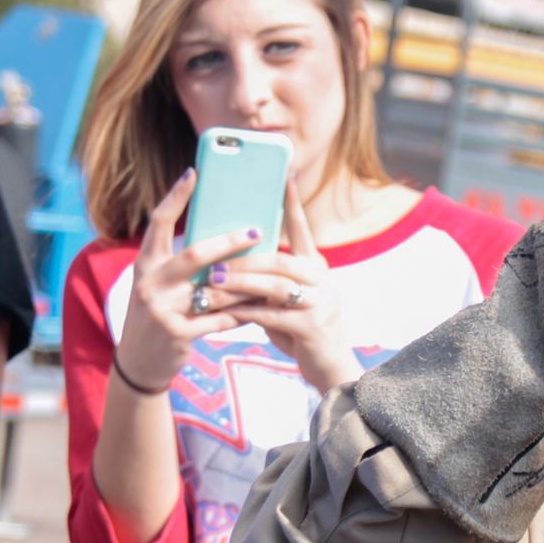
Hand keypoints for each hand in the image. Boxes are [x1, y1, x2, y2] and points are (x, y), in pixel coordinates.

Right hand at [110, 169, 259, 394]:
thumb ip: (180, 266)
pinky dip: (241, 313)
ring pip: (213, 290)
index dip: (175, 197)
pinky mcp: (177, 333)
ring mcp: (162, 309)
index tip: (194, 173)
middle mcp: (150, 282)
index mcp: (145, 264)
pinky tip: (260, 307)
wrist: (138, 362)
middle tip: (256, 231)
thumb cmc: (158, 315)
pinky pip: (218, 320)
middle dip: (228, 242)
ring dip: (244, 282)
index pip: (157, 222)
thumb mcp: (158, 286)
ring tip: (270, 274)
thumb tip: (221, 241)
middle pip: (194, 254)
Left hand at [210, 175, 358, 392]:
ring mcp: (320, 302)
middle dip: (243, 259)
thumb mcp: (287, 299)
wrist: (330, 368)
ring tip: (212, 283)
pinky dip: (245, 312)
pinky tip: (225, 312)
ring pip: (273, 286)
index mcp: (315, 267)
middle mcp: (321, 280)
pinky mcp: (312, 326)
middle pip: (278, 260)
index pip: (302, 228)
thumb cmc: (302, 330)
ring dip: (239, 284)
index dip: (292, 202)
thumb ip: (268, 280)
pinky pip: (271, 314)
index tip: (284, 174)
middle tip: (213, 261)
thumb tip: (229, 262)